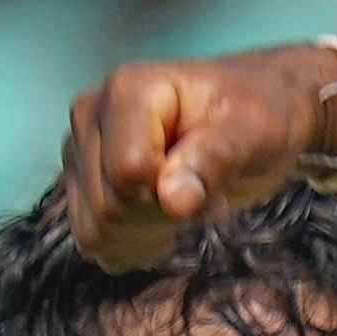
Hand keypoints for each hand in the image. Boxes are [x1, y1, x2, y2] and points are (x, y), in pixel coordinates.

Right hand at [60, 42, 336, 269]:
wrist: (249, 119)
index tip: (212, 178)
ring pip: (94, 229)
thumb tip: (172, 201)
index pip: (127, 171)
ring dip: (151, 233)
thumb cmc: (256, 118)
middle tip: (206, 190)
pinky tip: (164, 224)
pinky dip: (133, 245)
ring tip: (186, 199)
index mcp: (127, 91)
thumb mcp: (254, 131)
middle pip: (109, 205)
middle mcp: (90, 115)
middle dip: (167, 215)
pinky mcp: (82, 181)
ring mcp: (80, 150)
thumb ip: (214, 159)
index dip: (174, 193)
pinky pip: (91, 238)